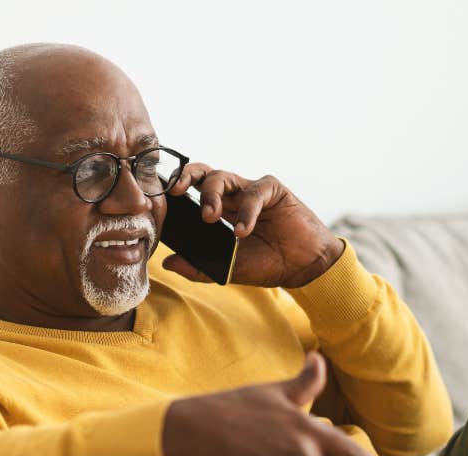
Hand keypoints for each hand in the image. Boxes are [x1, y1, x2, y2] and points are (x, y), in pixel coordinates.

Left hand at [161, 166, 343, 287]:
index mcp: (222, 210)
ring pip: (223, 177)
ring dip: (211, 195)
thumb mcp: (228, 269)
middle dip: (186, 176)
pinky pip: (253, 192)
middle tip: (176, 192)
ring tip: (209, 218)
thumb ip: (199, 267)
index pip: (193, 191)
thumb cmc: (269, 265)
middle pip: (203, 174)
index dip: (178, 190)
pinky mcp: (273, 190)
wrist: (304, 268)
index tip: (162, 201)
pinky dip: (246, 211)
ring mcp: (252, 191)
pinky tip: (243, 231)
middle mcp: (234, 196)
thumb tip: (167, 264)